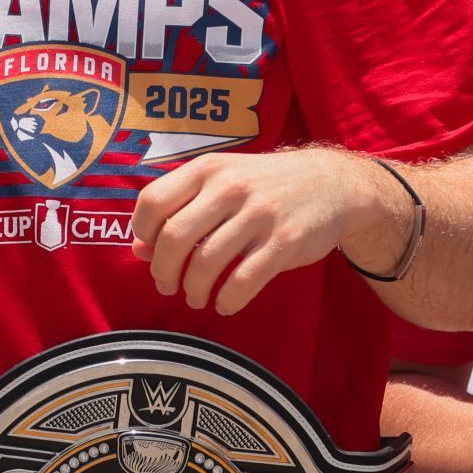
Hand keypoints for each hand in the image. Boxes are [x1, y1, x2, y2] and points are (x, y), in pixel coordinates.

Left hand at [132, 148, 407, 314]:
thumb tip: (139, 249)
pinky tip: (226, 303)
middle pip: (173, 237)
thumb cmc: (266, 185)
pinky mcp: (284, 242)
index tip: (150, 251)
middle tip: (168, 285)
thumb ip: (181, 208)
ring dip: (194, 290)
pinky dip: (228, 300)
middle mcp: (230, 188)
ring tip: (197, 296)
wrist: (333, 184)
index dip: (143, 234)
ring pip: (206, 263)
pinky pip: (244, 281)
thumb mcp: (223, 181)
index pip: (152, 201)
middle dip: (163, 271)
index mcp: (208, 169)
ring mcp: (258, 215)